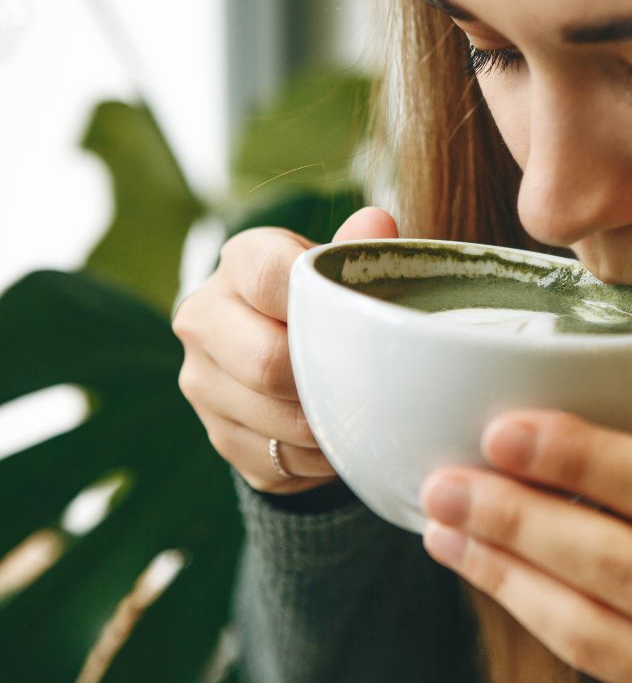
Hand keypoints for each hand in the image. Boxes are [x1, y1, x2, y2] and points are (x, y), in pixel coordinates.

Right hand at [172, 207, 397, 493]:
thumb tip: (377, 223)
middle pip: (266, 363)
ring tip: (366, 412)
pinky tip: (343, 439)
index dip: (317, 300)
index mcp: (240, 262)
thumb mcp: (345, 269)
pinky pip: (280, 460)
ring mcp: (203, 383)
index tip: (358, 318)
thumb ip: (360, 250)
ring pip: (275, 420)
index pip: (268, 276)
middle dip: (325, 378)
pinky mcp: (219, 436)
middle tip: (371, 380)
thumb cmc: (331, 300)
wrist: (292, 354)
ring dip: (330, 425)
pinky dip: (321, 458)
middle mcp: (204, 319)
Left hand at [419, 411, 631, 682]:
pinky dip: (543, 617)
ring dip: (508, 576)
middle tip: (450, 480)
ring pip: (593, 630)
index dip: (585, 459)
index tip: (511, 429)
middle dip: (522, 519)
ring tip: (447, 530)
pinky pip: (602, 668)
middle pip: (620, 564)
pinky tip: (500, 579)